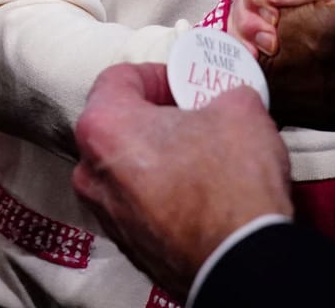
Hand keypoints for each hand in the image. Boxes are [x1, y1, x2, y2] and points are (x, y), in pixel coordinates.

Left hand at [73, 63, 290, 300]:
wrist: (241, 260)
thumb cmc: (230, 185)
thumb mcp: (239, 109)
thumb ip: (223, 93)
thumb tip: (227, 99)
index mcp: (104, 127)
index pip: (119, 78)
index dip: (158, 73)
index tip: (184, 82)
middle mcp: (92, 172)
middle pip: (119, 125)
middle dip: (158, 117)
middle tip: (195, 115)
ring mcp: (108, 213)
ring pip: (127, 167)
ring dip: (160, 156)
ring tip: (202, 154)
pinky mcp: (129, 244)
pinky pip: (140, 203)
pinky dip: (164, 192)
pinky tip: (200, 191)